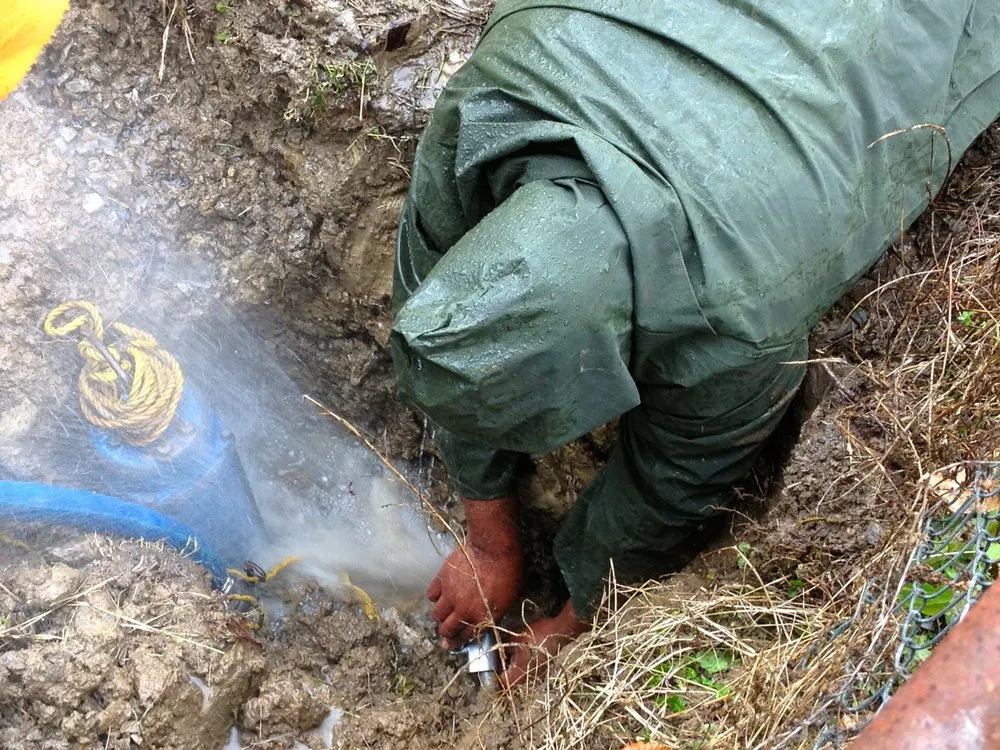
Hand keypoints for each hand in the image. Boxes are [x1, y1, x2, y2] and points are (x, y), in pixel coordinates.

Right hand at [427, 496, 522, 649]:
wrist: (494, 548)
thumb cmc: (508, 571)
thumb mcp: (509, 599)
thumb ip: (494, 613)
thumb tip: (486, 619)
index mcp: (481, 618)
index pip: (464, 637)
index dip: (457, 643)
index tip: (452, 644)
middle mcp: (463, 610)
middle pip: (446, 629)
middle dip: (446, 633)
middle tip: (445, 632)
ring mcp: (450, 595)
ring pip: (436, 614)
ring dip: (439, 616)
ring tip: (443, 612)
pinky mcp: (442, 579)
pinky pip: (431, 594)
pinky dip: (434, 597)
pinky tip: (440, 594)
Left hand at [500, 599, 589, 686]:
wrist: (559, 633)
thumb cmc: (537, 636)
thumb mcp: (516, 639)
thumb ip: (503, 648)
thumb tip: (495, 652)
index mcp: (518, 675)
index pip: (499, 682)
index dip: (491, 674)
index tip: (487, 665)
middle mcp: (526, 680)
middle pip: (507, 681)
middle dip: (500, 671)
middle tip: (494, 658)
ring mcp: (534, 676)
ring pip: (516, 677)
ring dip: (510, 668)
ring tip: (505, 655)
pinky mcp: (540, 671)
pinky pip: (525, 672)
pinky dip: (519, 666)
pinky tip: (517, 654)